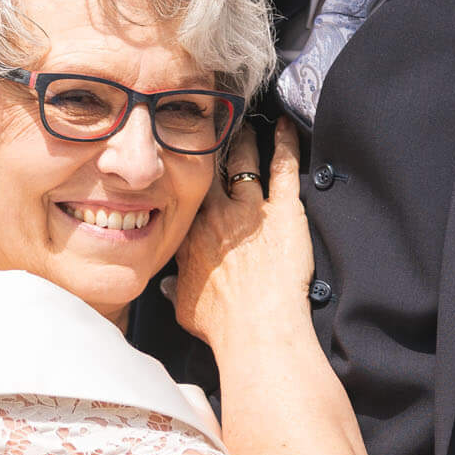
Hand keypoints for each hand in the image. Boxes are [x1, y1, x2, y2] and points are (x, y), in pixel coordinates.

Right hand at [174, 117, 312, 348]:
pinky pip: (283, 168)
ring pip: (242, 162)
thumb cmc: (222, 325)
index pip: (184, 198)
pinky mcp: (283, 211)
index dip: (185, 181)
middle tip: (210, 133)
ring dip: (243, 141)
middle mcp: (215, 216)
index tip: (184, 170)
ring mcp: (249, 210)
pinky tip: (285, 126)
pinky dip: (286, 144)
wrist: (257, 328)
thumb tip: (169, 286)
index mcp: (189, 236)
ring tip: (243, 126)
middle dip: (208, 150)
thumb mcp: (186, 309)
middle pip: (208, 171)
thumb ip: (177, 291)